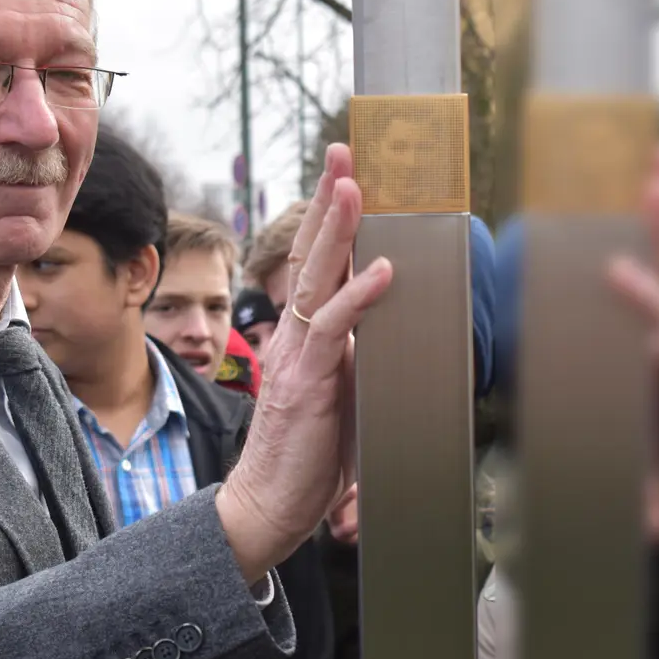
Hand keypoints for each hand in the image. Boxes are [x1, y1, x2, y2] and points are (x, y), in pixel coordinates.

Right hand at [218, 144, 392, 582]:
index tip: (347, 176)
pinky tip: (381, 270)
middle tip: (344, 152)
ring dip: (337, 229)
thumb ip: (357, 361)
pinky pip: (333, 329)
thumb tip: (390, 333)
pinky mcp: (307, 382)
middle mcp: (294, 337)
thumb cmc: (307, 459)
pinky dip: (358, 296)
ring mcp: (297, 356)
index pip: (317, 265)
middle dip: (329, 200)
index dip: (331, 219)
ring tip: (352, 185)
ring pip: (316, 278)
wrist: (268, 506)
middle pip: (311, 254)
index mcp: (302, 338)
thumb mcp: (341, 397)